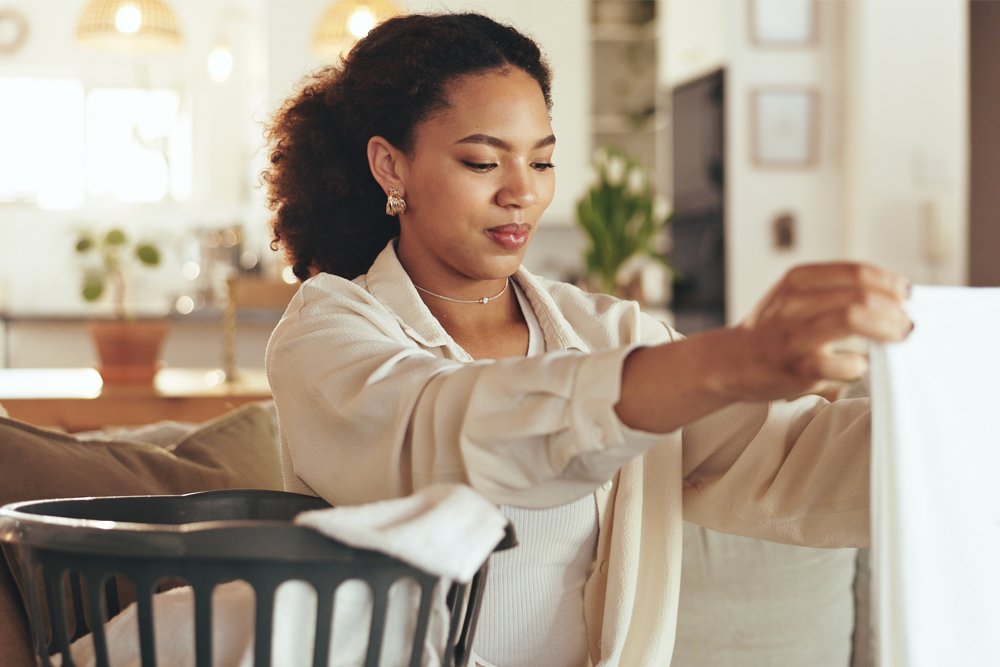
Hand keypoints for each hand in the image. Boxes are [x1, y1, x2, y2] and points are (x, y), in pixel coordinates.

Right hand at [725, 262, 911, 400]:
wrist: (729, 362)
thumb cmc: (771, 332)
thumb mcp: (794, 297)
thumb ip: (833, 291)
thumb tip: (892, 296)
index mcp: (797, 280)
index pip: (856, 272)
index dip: (889, 282)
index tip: (905, 295)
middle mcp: (794, 302)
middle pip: (861, 294)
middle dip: (894, 310)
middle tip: (906, 323)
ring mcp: (794, 334)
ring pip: (853, 318)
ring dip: (886, 329)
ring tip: (897, 338)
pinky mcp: (796, 366)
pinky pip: (840, 361)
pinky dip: (858, 363)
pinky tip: (860, 364)